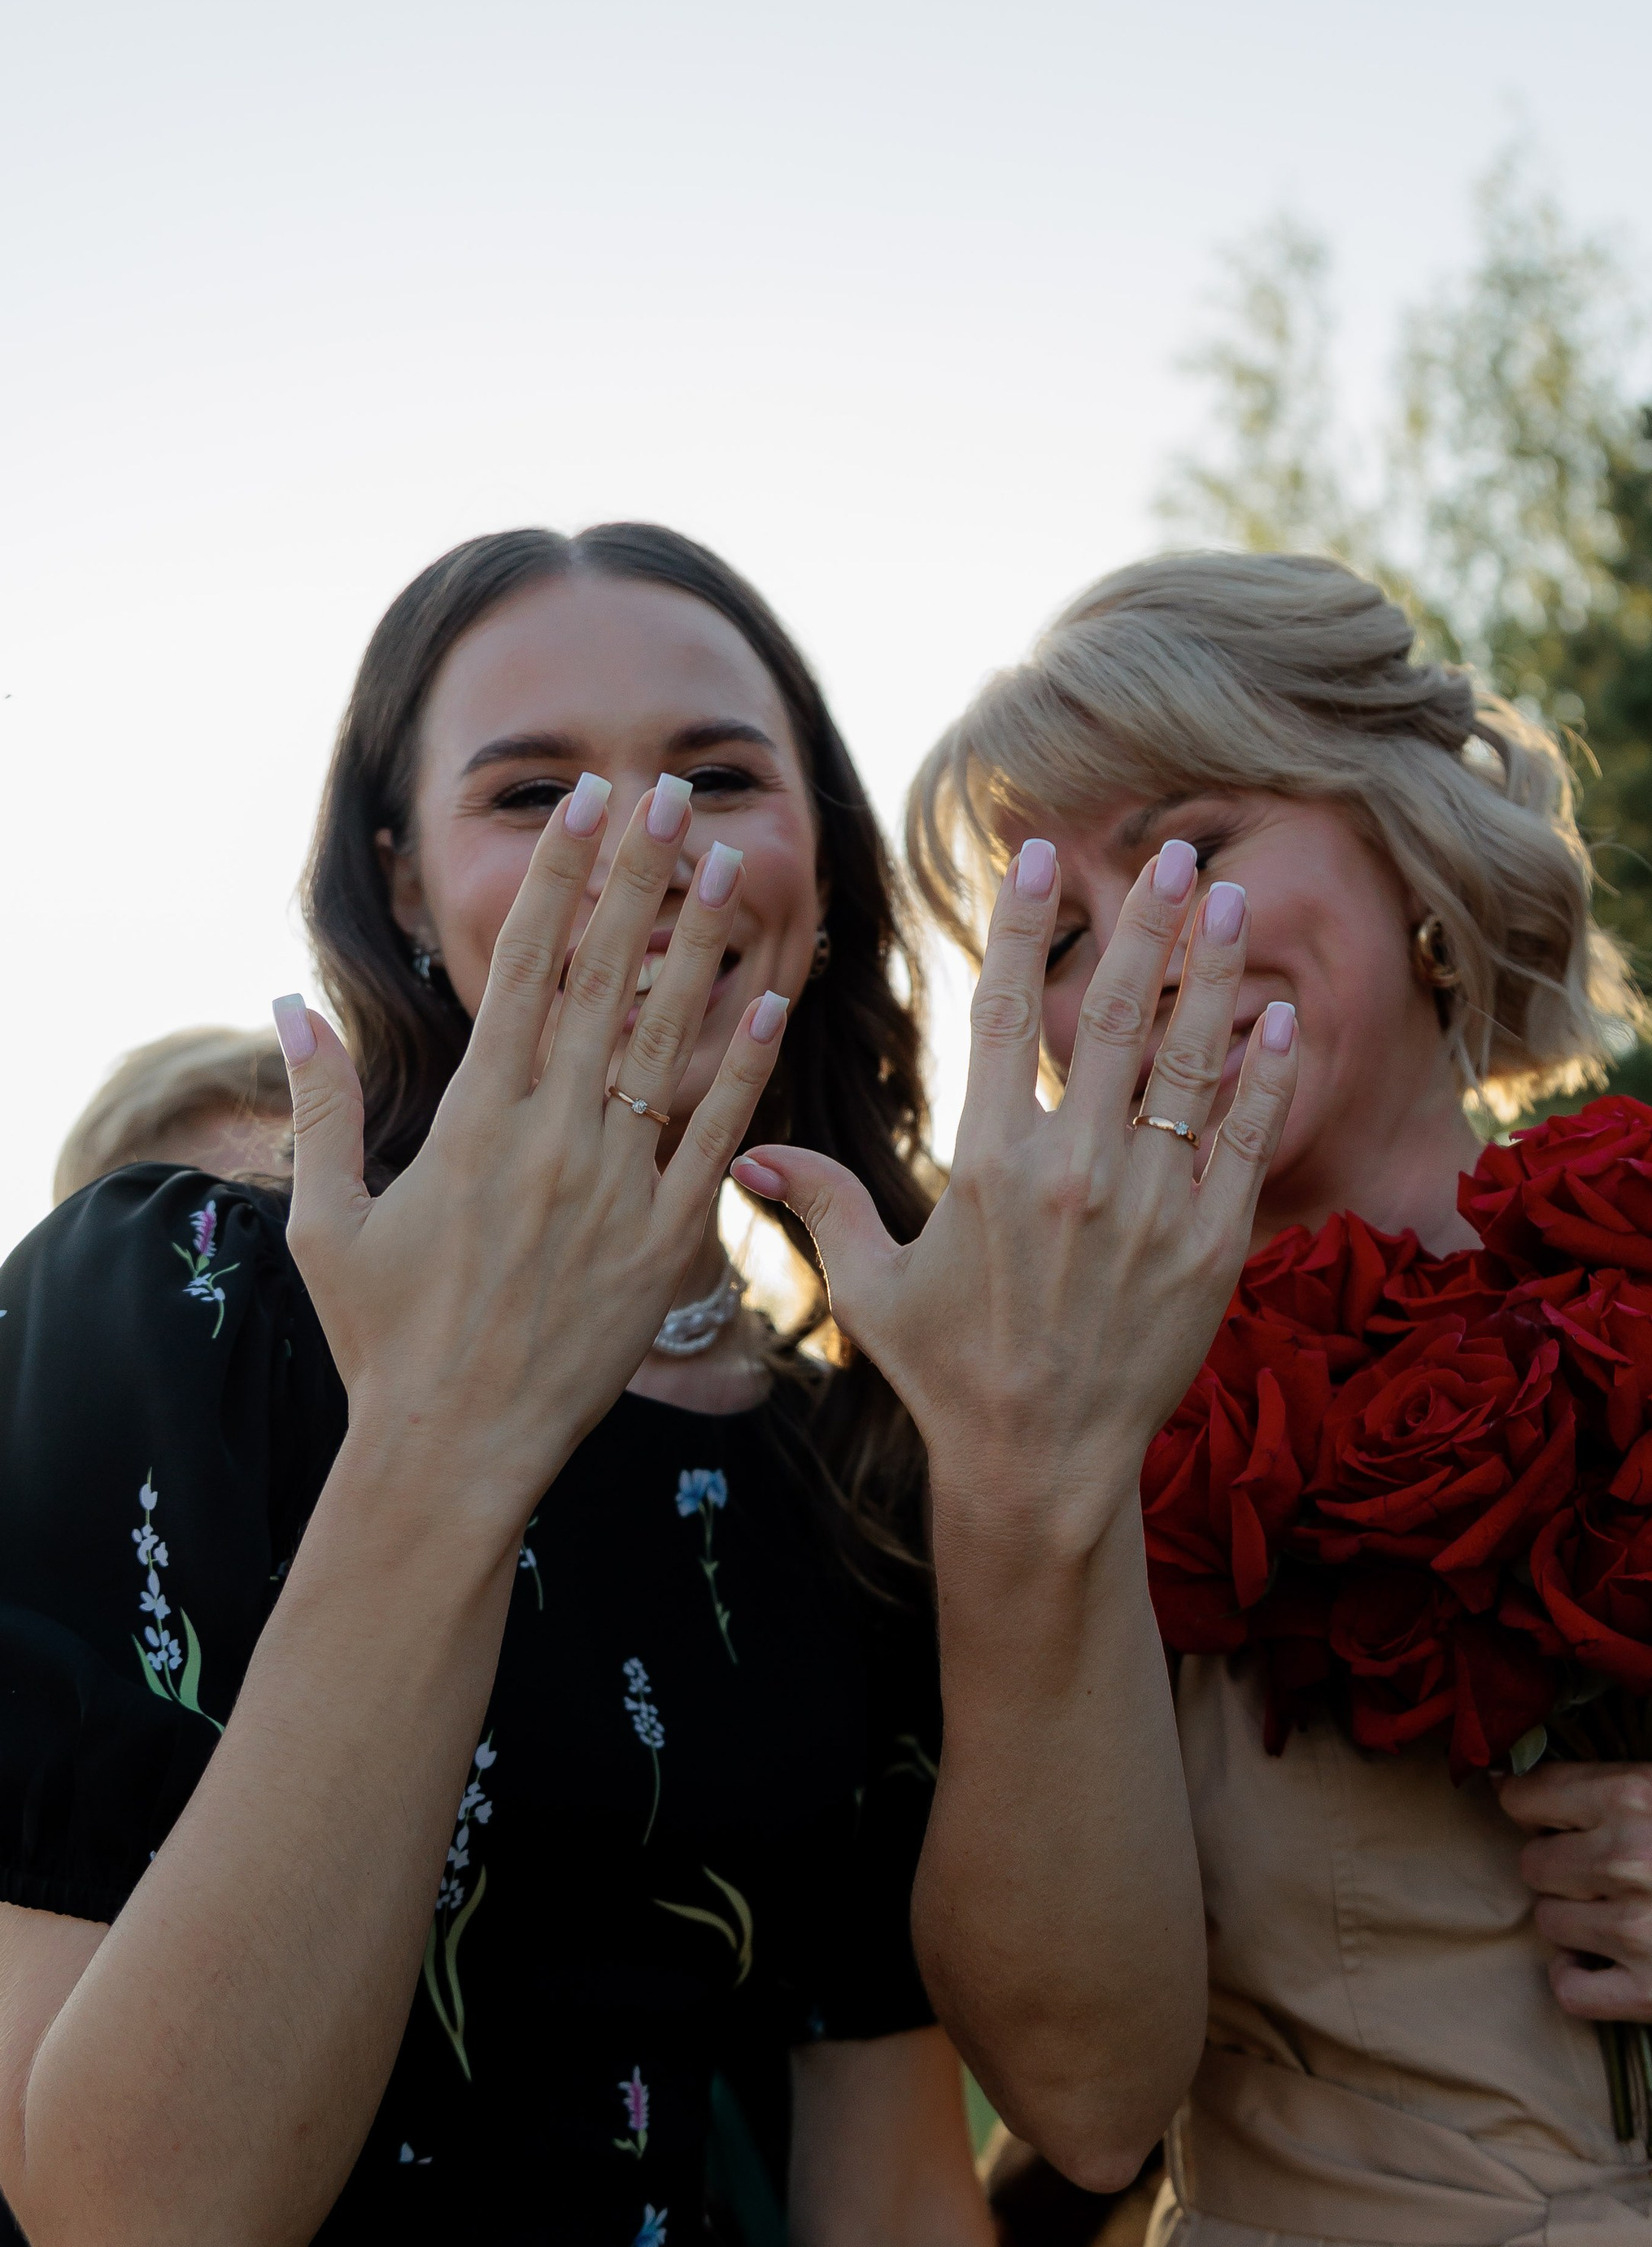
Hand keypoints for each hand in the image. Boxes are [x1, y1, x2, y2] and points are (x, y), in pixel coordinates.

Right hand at [277, 780, 788, 1529]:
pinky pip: (716, 1142)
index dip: (561, 879)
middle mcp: (551, 1140)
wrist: (453, 1452)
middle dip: (641, 880)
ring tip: (734, 865)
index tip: (586, 804)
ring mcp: (616, 1191)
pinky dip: (746, 1071)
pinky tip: (773, 1003)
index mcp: (471, 1122)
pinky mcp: (666, 1248)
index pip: (522, 969)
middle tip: (675, 793)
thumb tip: (285, 1004)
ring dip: (703, 949)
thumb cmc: (382, 1340)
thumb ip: (318, 1106)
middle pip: (603, 981)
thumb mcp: (325, 1220)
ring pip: (667, 1045)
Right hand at [733, 838, 1300, 1551]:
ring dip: (1208, 972)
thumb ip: (821, 1205)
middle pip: (1111, 1014)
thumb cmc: (948, 1375)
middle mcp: (1071, 1172)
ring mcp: (1148, 1207)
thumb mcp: (871, 1288)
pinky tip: (1272, 1012)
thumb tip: (749, 1154)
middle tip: (1168, 852)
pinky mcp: (1208, 1246)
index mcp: (987, 1165)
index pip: (1000, 1012)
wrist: (1040, 1467)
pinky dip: (1258, 1072)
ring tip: (1224, 899)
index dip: (1019, 926)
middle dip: (1141, 923)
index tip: (1041, 856)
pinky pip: (1239, 1139)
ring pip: (1185, 1061)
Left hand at [1498, 1748, 1651, 2021]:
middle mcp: (1629, 1859)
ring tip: (1612, 1912)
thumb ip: (1636, 1747)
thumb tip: (1571, 1724)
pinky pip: (1570, 1990)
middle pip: (1531, 1865)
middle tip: (1596, 1871)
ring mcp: (1642, 1929)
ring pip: (1547, 1923)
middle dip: (1557, 1866)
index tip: (1541, 1818)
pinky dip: (1575, 1978)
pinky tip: (1598, 1961)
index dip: (1528, 1808)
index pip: (1523, 1798)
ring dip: (1572, 1919)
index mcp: (1633, 1794)